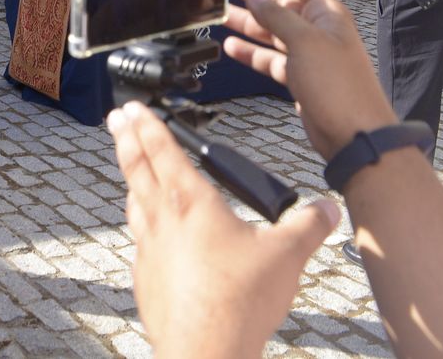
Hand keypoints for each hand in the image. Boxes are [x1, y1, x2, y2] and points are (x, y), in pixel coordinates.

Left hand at [109, 102, 340, 358]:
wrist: (204, 352)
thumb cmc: (238, 302)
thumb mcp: (286, 256)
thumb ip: (307, 226)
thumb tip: (326, 209)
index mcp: (191, 202)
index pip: (163, 150)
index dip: (147, 124)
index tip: (132, 107)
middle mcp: (162, 220)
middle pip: (138, 169)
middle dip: (126, 139)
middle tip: (116, 120)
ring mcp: (149, 250)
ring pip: (134, 203)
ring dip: (130, 180)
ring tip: (129, 170)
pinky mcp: (146, 279)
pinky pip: (138, 241)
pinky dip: (139, 225)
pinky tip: (147, 233)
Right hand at [224, 0, 398, 158]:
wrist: (355, 135)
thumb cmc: (340, 88)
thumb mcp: (305, 43)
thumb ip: (277, 17)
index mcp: (327, 15)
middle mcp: (319, 31)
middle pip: (281, 3)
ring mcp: (309, 56)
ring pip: (273, 31)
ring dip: (248, 20)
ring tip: (221, 11)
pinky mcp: (300, 79)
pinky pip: (271, 58)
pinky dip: (252, 51)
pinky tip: (233, 46)